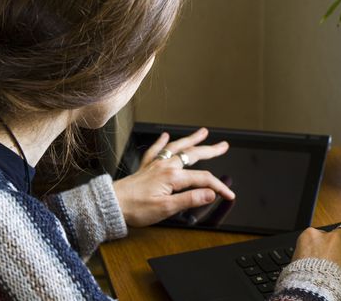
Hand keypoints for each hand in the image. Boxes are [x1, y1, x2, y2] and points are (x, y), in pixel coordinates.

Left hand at [113, 128, 234, 226]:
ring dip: (191, 139)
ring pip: (177, 147)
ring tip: (203, 132)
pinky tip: (165, 135)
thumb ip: (190, 199)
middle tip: (223, 146)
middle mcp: (165, 166)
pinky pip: (155, 150)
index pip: (203, 179)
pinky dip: (161, 142)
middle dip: (210, 150)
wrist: (111, 204)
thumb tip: (210, 193)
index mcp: (172, 176)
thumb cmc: (135, 209)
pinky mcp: (145, 168)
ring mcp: (155, 165)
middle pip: (193, 155)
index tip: (229, 194)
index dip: (219, 186)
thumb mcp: (166, 208)